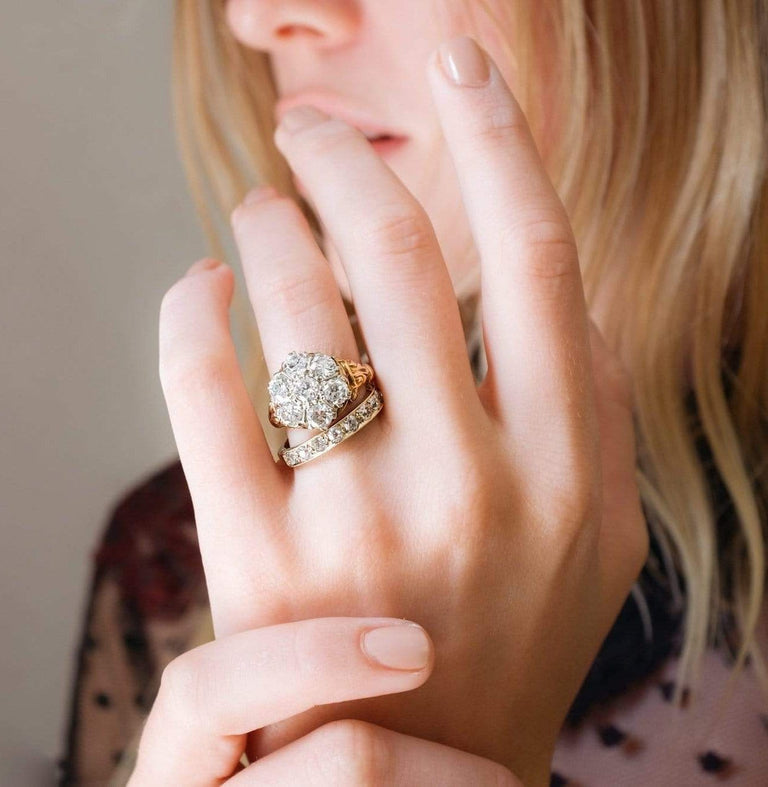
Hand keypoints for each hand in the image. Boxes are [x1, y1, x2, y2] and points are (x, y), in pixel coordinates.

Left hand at [158, 36, 647, 784]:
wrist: (432, 773)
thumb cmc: (515, 637)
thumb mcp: (603, 533)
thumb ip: (600, 408)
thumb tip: (565, 294)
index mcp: (564, 465)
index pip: (542, 255)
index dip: (500, 137)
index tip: (461, 64)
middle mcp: (471, 481)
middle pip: (403, 253)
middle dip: (347, 160)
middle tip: (311, 133)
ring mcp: (360, 521)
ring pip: (298, 307)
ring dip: (269, 223)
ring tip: (260, 204)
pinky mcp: (259, 558)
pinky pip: (206, 392)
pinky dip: (188, 312)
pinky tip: (198, 285)